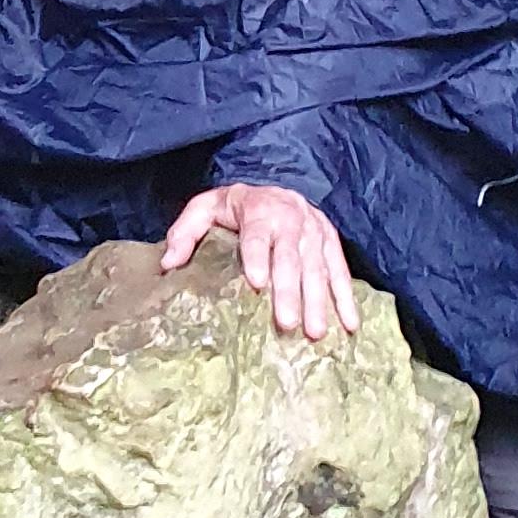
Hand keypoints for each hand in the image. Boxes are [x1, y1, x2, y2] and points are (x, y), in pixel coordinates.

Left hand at [159, 181, 360, 340]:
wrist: (276, 183)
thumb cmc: (236, 205)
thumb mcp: (205, 207)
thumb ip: (185, 231)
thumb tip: (168, 263)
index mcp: (258, 209)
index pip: (255, 235)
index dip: (257, 257)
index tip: (256, 284)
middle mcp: (290, 218)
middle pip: (289, 257)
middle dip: (289, 291)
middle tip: (286, 324)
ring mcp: (314, 230)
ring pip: (318, 267)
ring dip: (319, 301)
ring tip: (316, 333)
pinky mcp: (331, 241)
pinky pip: (340, 270)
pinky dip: (346, 297)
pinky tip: (350, 323)